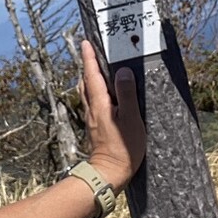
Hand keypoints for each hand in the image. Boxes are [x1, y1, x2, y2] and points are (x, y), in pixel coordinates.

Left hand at [80, 40, 143, 191]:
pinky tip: (102, 96)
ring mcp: (91, 118)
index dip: (89, 58)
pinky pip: (91, 102)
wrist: (108, 174)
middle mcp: (92, 108)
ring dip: (89, 79)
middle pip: (86, 82)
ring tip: (96, 70)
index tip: (86, 43)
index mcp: (100, 103)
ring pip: (86, 92)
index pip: (92, 75)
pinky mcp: (95, 127)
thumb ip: (126, 94)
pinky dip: (94, 92)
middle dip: (87, 66)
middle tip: (90, 52)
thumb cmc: (122, 148)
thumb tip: (123, 72)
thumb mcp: (131, 119)